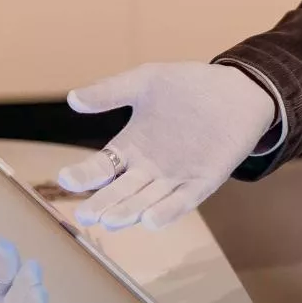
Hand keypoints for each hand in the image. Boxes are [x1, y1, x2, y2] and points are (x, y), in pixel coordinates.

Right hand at [58, 61, 278, 231]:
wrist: (236, 90)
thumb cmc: (188, 86)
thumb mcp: (145, 82)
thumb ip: (110, 91)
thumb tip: (72, 98)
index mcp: (131, 146)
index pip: (100, 167)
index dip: (83, 175)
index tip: (65, 179)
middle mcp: (148, 169)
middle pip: (120, 192)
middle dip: (103, 203)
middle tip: (85, 215)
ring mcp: (175, 178)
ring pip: (147, 201)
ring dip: (130, 211)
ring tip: (112, 219)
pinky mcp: (202, 182)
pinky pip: (182, 201)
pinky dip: (167, 211)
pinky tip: (151, 220)